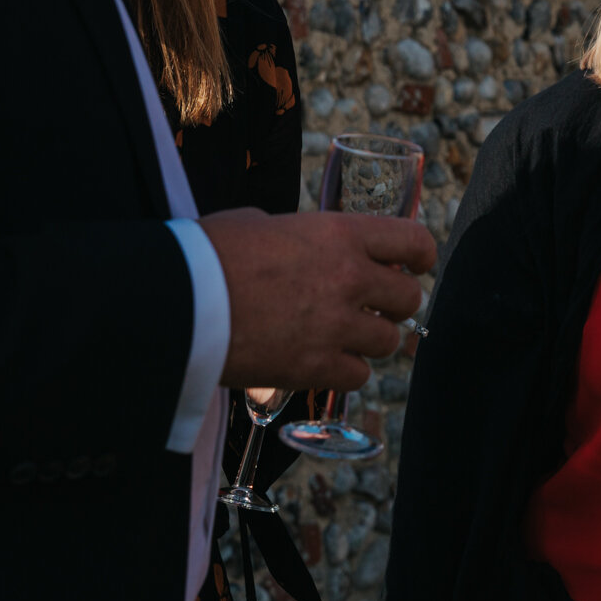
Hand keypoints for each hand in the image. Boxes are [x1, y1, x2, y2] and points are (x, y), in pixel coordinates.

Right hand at [203, 209, 437, 392]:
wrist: (178, 301)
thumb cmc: (209, 254)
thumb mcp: (260, 224)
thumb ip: (297, 236)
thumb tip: (298, 244)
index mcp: (338, 234)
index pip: (412, 241)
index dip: (421, 256)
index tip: (417, 266)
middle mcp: (348, 278)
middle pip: (409, 299)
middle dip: (396, 305)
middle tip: (376, 308)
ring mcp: (335, 326)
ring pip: (389, 342)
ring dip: (371, 341)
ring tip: (345, 338)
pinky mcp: (315, 367)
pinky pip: (358, 377)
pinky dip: (346, 372)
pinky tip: (325, 363)